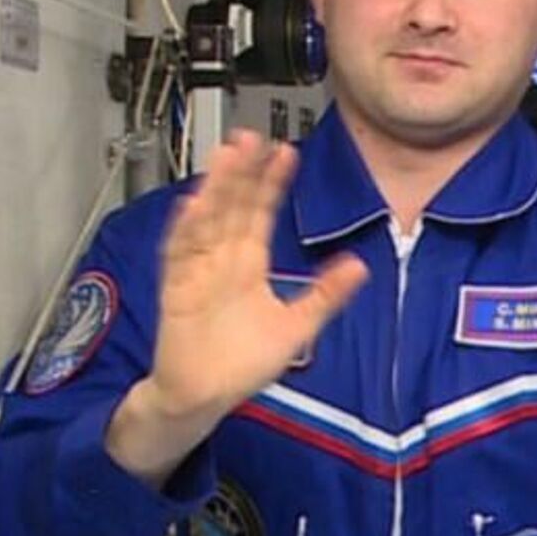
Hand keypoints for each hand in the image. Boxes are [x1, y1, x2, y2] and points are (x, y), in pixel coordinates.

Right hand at [152, 130, 366, 414]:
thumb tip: (359, 265)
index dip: (272, 183)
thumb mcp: (297, 325)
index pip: (261, 213)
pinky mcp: (177, 291)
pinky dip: (186, 231)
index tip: (286, 153)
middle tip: (253, 137)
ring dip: (215, 189)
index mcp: (248, 265)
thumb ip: (327, 294)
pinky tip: (194, 205)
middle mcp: (222, 262)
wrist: (203, 398)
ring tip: (227, 157)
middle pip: (232, 207)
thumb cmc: (242, 364)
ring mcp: (197, 273)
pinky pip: (180, 255)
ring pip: (207, 221)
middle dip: (243, 172)